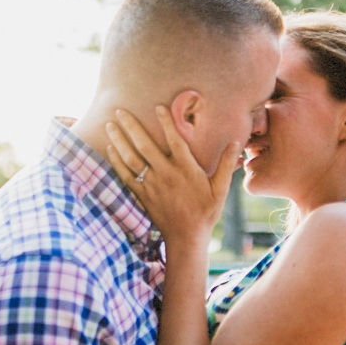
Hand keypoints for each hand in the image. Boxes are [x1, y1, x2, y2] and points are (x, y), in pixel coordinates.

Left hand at [104, 107, 239, 245]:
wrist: (186, 238)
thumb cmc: (205, 212)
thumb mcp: (220, 189)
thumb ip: (225, 164)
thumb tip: (236, 142)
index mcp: (186, 169)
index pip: (175, 140)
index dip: (166, 122)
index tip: (158, 106)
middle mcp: (166, 174)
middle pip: (145, 146)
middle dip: (131, 126)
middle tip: (119, 110)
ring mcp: (152, 185)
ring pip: (131, 158)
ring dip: (119, 140)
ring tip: (109, 125)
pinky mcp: (143, 195)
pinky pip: (126, 175)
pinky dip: (117, 161)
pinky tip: (110, 149)